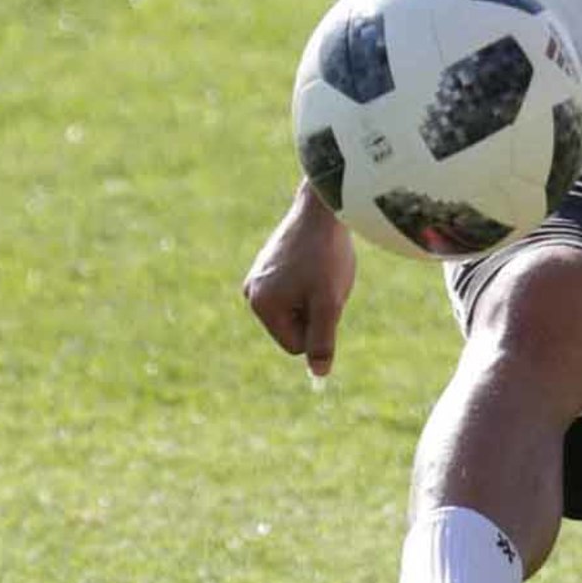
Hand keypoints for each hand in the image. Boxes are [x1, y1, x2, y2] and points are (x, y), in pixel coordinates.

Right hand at [242, 187, 355, 375]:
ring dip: (316, 297)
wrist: (323, 207)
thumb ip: (322, 341)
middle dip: (316, 312)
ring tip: (320, 269)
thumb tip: (318, 375)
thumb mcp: (329, 303)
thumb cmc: (327, 255)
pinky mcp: (269, 264)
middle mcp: (251, 292)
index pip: (295, 345)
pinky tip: (316, 259)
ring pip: (299, 309)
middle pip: (296, 327)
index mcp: (261, 305)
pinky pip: (297, 290)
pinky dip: (312, 282)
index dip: (319, 328)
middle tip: (325, 281)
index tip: (325, 297)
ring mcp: (258, 277)